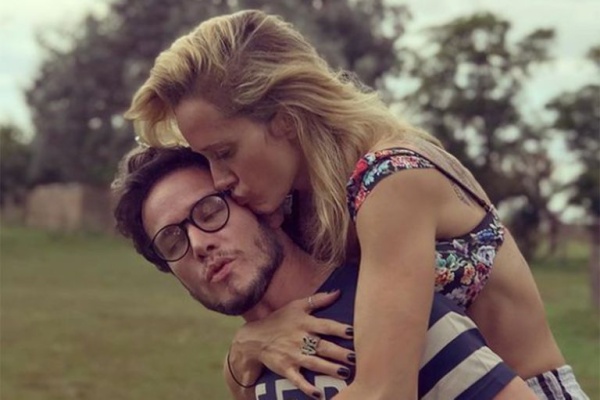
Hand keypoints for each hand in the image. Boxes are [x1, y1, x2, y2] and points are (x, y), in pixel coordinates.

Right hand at [229, 290, 353, 397]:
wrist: (255, 337)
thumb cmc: (279, 320)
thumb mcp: (296, 306)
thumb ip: (318, 299)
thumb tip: (338, 292)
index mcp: (305, 323)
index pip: (326, 325)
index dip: (339, 329)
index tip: (353, 332)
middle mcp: (300, 339)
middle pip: (323, 346)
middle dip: (339, 353)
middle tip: (355, 358)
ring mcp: (293, 355)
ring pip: (314, 363)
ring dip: (329, 369)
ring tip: (345, 373)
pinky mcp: (286, 368)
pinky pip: (298, 380)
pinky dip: (307, 388)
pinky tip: (319, 394)